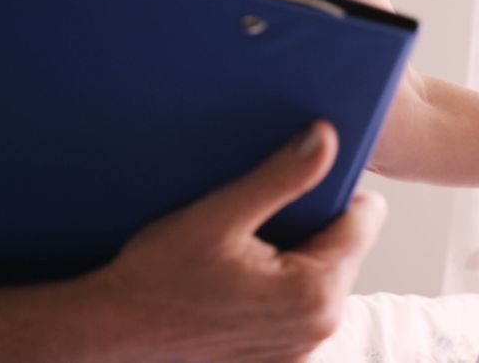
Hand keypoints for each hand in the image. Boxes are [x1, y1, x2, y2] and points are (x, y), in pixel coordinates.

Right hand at [82, 120, 386, 361]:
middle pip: (347, 248)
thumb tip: (326, 137)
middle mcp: (321, 326)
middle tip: (260, 223)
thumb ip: (281, 176)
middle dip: (315, 228)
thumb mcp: (217, 216)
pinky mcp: (284, 359)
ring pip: (327, 277)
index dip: (334, 191)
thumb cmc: (157, 276)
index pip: (366, 217)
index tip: (296, 188)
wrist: (112, 332)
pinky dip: (283, 291)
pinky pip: (303, 308)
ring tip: (248, 253)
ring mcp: (303, 347)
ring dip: (299, 260)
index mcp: (316, 290)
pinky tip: (243, 284)